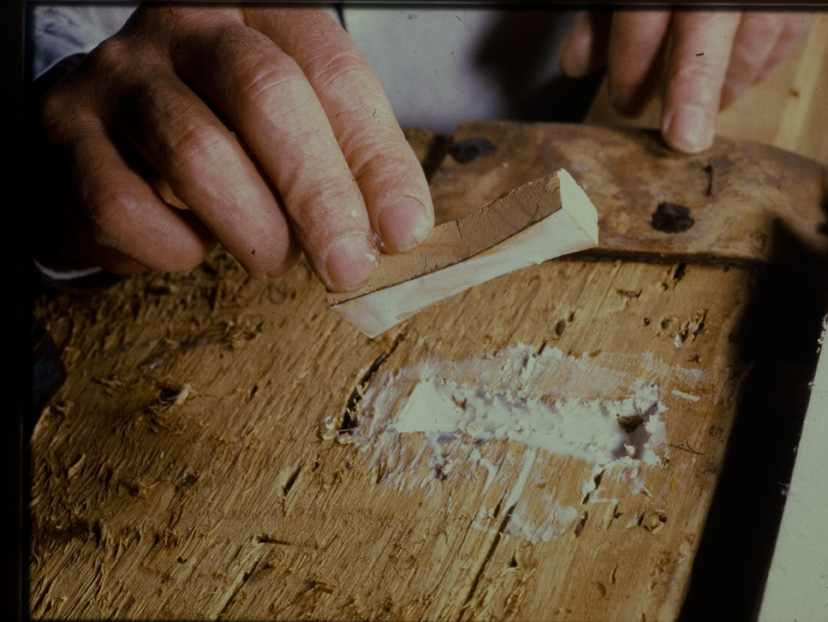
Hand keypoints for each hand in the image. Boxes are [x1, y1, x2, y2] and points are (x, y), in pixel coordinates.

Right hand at [35, 6, 433, 290]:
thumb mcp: (298, 130)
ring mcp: (118, 72)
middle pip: (265, 94)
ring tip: (271, 257)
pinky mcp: (62, 128)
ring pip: (196, 152)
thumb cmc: (224, 130)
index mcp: (261, 12)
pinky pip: (122, 205)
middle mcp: (186, 26)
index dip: (375, 159)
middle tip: (346, 265)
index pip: (333, 72)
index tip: (402, 230)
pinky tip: (189, 246)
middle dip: (318, 195)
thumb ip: (349, 165)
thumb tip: (399, 228)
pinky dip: (171, 248)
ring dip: (251, 229)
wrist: (112, 132)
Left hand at [559, 10, 811, 153]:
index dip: (633, 62)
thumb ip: (601, 15)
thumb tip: (577, 64)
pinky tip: (733, 86)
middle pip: (708, 27)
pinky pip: (788, 28)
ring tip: (694, 117)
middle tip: (683, 139)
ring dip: (724, 84)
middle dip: (694, 87)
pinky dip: (760, 63)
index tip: (625, 102)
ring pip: (755, 32)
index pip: (646, 13)